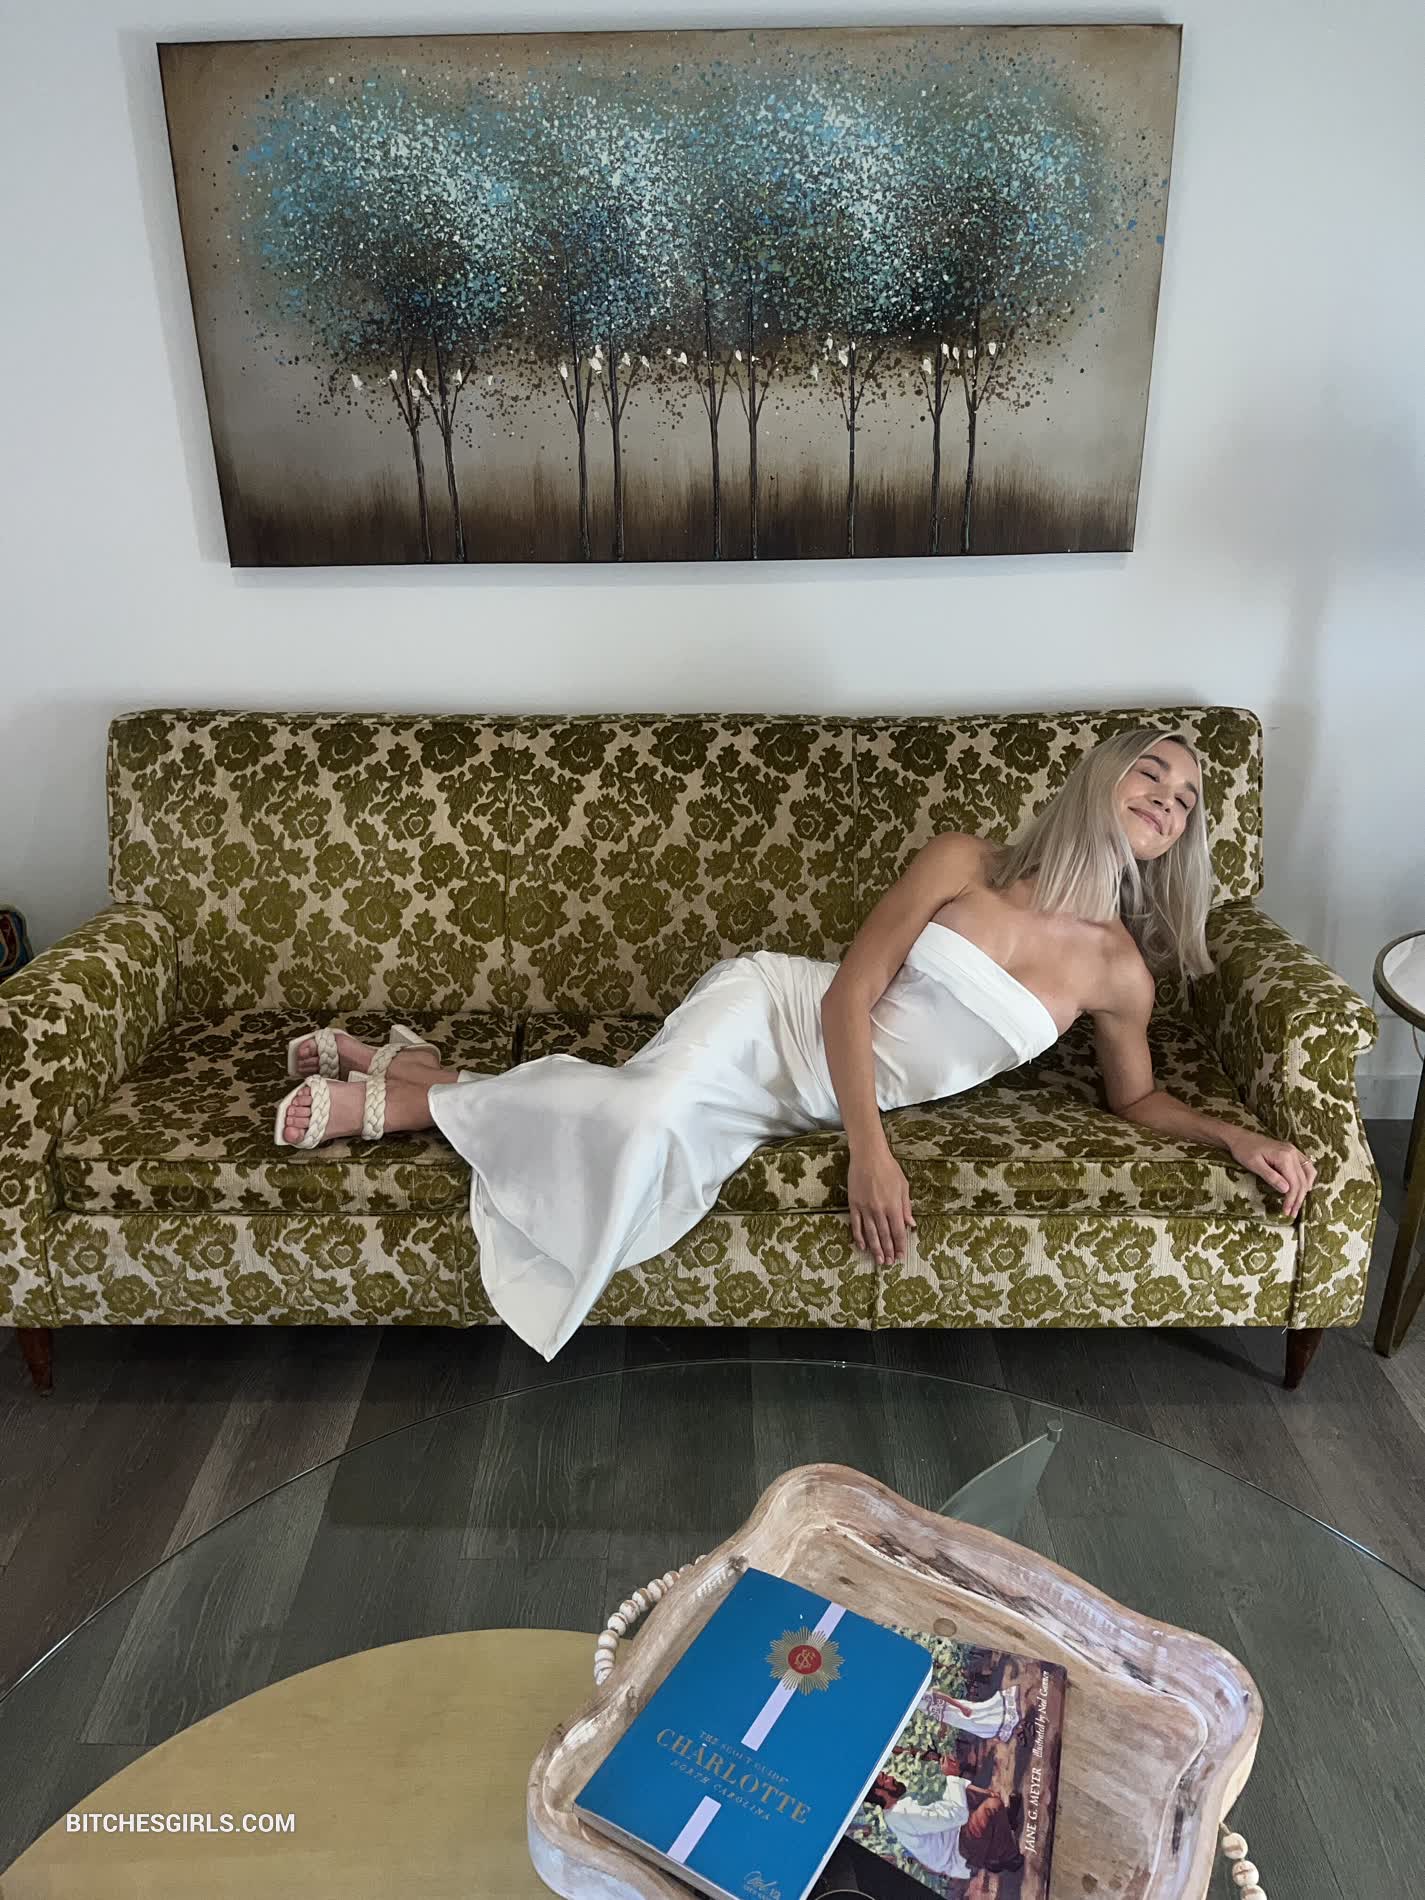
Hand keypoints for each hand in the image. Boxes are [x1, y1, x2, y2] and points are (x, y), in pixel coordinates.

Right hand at [848, 1148, 915, 1263]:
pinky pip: (856, 1225)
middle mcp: (879, 1210)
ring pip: (870, 1234)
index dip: (900, 1246)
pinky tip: (862, 1246)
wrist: (868, 1155)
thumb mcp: (903, 1186)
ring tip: (878, 1260)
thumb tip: (911, 1225)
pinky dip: (859, 1237)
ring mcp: (865, 1208)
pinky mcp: (854, 1204)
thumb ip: (906, 1207)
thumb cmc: (889, 1168)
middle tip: (889, 1263)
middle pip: (885, 1236)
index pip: (898, 1232)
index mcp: (894, 1206)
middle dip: (888, 1251)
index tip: (901, 1257)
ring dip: (875, 1249)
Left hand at [1228, 1132, 1317, 1218]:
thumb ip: (1271, 1177)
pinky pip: (1306, 1165)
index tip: (1286, 1212)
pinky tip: (1304, 1187)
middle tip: (1292, 1213)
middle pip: (1302, 1181)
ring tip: (1297, 1203)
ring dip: (1304, 1190)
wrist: (1239, 1137)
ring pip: (1308, 1173)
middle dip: (1298, 1199)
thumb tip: (1287, 1190)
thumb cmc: (1244, 1150)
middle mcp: (1292, 1152)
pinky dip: (1307, 1178)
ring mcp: (1293, 1151)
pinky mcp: (1291, 1151)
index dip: (1291, 1200)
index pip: (1294, 1183)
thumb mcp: (1255, 1165)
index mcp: (1284, 1156)